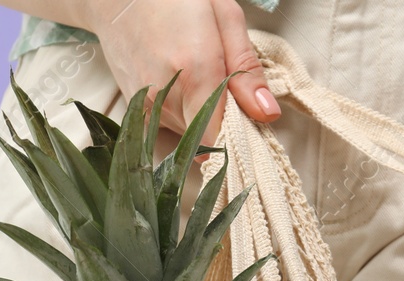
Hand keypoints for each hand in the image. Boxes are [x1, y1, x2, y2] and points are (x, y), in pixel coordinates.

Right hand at [82, 0, 279, 139]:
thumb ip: (246, 70)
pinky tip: (182, 86)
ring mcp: (148, 109)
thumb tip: (266, 113)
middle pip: (209, 139)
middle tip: (230, 91)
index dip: (240, 138)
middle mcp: (168, 99)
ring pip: (191, 136)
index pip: (222, 138)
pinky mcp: (137, 114)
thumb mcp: (224, 17)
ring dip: (204, 118)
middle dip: (225, 125)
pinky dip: (184, 116)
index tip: (252, 124)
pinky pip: (172, 128)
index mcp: (195, 72)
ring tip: (201, 79)